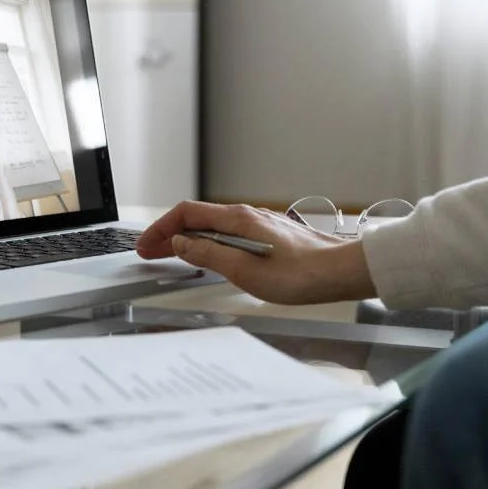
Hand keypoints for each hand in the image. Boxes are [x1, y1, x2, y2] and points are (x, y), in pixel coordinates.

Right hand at [135, 201, 376, 304]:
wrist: (342, 271)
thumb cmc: (302, 274)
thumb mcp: (245, 271)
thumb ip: (209, 255)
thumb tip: (180, 245)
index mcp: (237, 220)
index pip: (186, 214)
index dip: (161, 229)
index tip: (145, 246)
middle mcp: (246, 216)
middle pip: (196, 219)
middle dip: (169, 234)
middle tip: (148, 252)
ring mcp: (258, 224)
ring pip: (211, 226)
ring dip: (187, 240)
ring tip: (170, 256)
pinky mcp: (268, 236)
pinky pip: (227, 234)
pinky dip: (207, 243)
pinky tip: (206, 256)